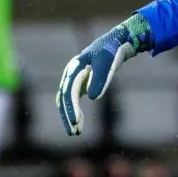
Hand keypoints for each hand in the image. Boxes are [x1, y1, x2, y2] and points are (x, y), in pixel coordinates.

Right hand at [56, 14, 152, 134]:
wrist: (113, 43)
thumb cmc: (110, 53)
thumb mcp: (106, 64)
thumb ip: (100, 80)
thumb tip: (92, 98)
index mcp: (74, 68)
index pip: (69, 92)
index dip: (71, 109)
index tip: (76, 123)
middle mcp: (70, 74)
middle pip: (64, 99)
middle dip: (67, 116)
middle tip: (74, 133)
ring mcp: (73, 79)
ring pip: (66, 101)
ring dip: (69, 116)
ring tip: (76, 132)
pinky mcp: (79, 83)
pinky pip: (72, 100)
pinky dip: (74, 111)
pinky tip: (78, 122)